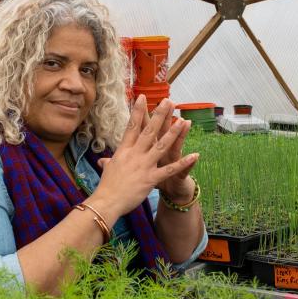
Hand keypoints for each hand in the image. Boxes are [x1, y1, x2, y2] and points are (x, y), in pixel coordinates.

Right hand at [93, 95, 196, 217]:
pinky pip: (170, 169)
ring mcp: (144, 165)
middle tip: (168, 101)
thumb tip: (103, 161)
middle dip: (159, 115)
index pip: (132, 126)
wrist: (107, 201)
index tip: (142, 97)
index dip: (138, 111)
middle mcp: (134, 154)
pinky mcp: (151, 178)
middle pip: (149, 131)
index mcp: (124, 150)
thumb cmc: (106, 186)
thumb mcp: (107, 169)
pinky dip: (183, 163)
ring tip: (183, 121)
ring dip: (173, 133)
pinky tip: (195, 155)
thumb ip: (108, 162)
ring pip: (161, 146)